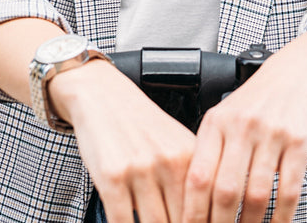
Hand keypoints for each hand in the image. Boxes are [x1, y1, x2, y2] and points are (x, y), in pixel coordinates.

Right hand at [51, 60, 197, 222]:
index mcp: (189, 156)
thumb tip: (203, 215)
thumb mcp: (174, 144)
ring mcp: (140, 169)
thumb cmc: (139, 124)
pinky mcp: (112, 177)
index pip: (204, 208)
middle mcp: (168, 162)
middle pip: (181, 221)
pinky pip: (121, 221)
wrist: (102, 96)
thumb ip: (190, 178)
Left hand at [182, 48, 306, 222]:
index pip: (197, 177)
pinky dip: (281, 216)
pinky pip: (288, 190)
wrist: (299, 71)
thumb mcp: (225, 116)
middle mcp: (241, 127)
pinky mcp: (299, 141)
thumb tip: (192, 200)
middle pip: (225, 191)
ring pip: (256, 195)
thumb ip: (210, 151)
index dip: (191, 211)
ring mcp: (271, 133)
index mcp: (216, 123)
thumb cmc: (257, 101)